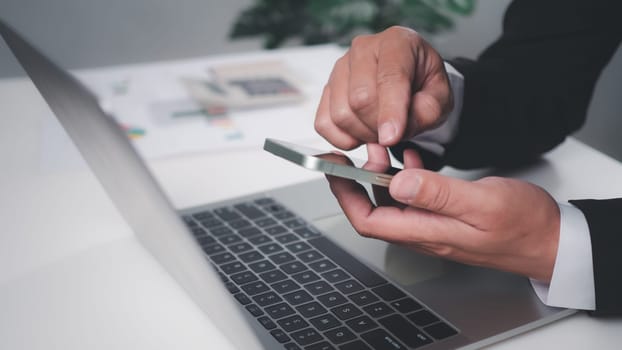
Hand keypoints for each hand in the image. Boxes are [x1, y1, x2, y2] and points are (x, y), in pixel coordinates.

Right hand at [315, 26, 452, 149]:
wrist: (410, 80)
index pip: (389, 77)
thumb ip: (427, 111)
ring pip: (341, 114)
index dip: (390, 111)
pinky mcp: (326, 90)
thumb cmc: (423, 84)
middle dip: (379, 127)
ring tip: (380, 129)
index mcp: (397, 42)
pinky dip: (343, 138)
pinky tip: (361, 133)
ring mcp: (340, 68)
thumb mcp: (441, 96)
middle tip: (395, 132)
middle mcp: (363, 50)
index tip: (391, 138)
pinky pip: (324, 123)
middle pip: (360, 99)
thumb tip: (394, 130)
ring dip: (363, 134)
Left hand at [326, 144, 560, 281]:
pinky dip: (404, 175)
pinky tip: (411, 158)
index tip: (334, 168)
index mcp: (426, 231)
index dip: (345, 195)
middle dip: (360, 179)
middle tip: (364, 149)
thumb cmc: (522, 225)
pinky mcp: (443, 215)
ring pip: (391, 201)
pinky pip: (412, 197)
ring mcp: (432, 224)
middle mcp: (423, 231)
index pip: (368, 219)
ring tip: (384, 148)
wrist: (551, 239)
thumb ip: (438, 193)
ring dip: (382, 175)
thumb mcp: (481, 203)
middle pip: (373, 210)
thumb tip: (398, 183)